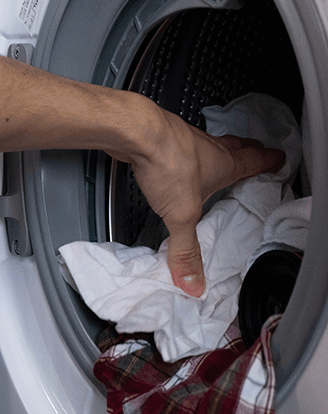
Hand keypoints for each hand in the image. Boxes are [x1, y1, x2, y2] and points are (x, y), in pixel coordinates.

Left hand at [127, 105, 284, 296]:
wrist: (136, 132)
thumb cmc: (167, 163)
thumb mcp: (181, 216)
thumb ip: (186, 250)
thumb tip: (193, 281)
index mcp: (224, 164)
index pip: (255, 160)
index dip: (269, 161)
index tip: (278, 159)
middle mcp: (208, 148)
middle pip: (236, 146)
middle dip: (248, 150)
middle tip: (255, 151)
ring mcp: (184, 138)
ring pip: (208, 143)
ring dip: (215, 150)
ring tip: (215, 158)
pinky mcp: (161, 137)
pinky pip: (179, 143)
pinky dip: (183, 150)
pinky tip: (172, 159)